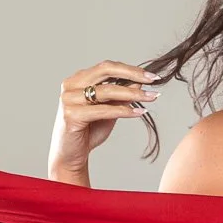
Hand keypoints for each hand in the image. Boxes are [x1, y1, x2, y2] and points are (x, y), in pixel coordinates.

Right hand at [48, 59, 160, 175]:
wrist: (71, 156)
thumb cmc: (88, 131)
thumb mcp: (108, 111)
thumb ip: (120, 96)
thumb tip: (140, 82)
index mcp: (78, 79)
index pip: (107, 67)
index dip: (130, 69)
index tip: (151, 76)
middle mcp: (71, 85)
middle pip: (105, 70)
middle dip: (132, 74)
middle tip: (153, 80)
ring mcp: (69, 99)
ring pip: (106, 91)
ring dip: (132, 93)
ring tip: (150, 97)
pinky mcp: (71, 115)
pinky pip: (103, 110)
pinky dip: (123, 110)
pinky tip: (138, 112)